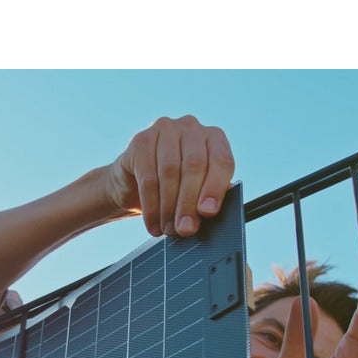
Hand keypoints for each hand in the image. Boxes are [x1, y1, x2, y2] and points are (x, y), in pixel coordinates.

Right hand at [105, 115, 235, 237]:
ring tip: (168, 229)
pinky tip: (153, 224)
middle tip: (185, 229)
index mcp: (214, 137)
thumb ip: (208, 198)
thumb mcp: (197, 192)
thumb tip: (209, 212)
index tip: (208, 212)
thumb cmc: (175, 189)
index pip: (221, 160)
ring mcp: (165, 129)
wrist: (136, 184)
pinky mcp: (141, 140)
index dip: (215, 188)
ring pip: (169, 171)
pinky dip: (151, 206)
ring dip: (168, 207)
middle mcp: (191, 128)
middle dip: (188, 202)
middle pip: (194, 165)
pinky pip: (147, 177)